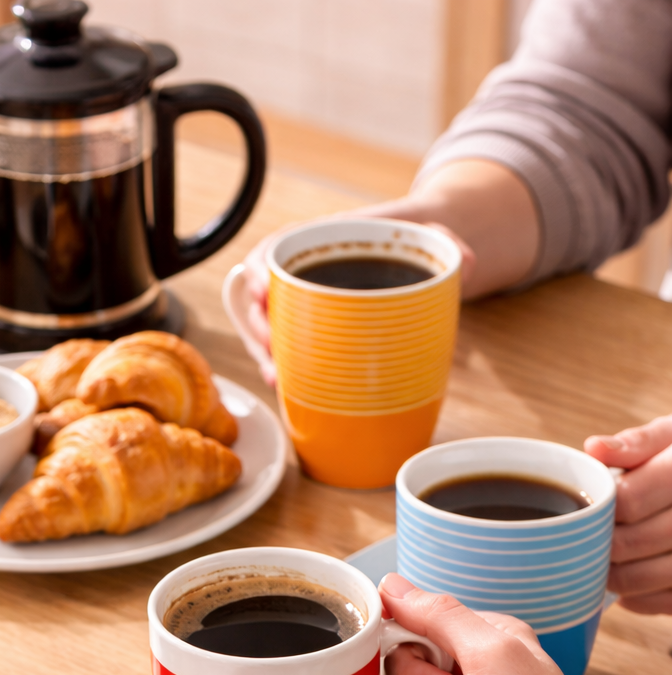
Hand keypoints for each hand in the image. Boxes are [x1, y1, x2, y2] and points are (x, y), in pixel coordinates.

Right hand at [241, 216, 474, 388]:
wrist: (419, 258)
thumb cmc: (413, 243)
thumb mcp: (430, 235)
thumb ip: (446, 244)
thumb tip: (466, 263)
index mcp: (321, 245)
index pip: (274, 251)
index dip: (258, 270)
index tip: (261, 288)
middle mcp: (306, 279)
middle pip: (263, 299)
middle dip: (257, 325)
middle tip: (270, 346)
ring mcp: (308, 312)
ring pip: (270, 332)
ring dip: (266, 356)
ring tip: (275, 378)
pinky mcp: (317, 340)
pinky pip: (291, 355)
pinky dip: (285, 373)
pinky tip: (287, 390)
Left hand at [585, 416, 671, 613]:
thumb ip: (637, 443)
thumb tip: (595, 449)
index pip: (628, 501)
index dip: (600, 513)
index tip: (586, 515)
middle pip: (633, 543)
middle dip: (601, 546)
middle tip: (582, 545)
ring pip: (647, 578)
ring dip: (614, 577)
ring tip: (601, 565)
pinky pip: (666, 601)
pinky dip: (638, 598)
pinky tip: (629, 585)